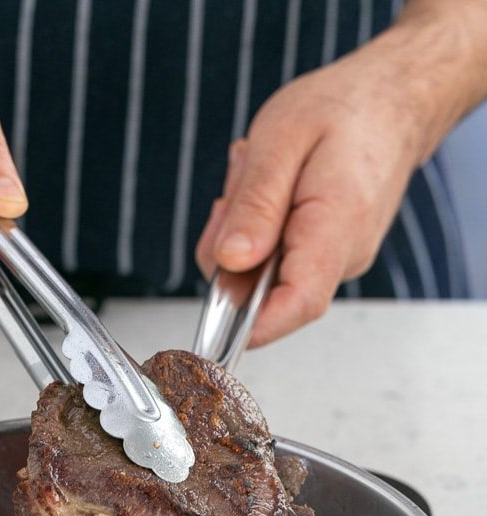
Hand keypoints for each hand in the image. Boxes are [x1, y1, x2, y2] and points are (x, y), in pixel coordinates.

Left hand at [195, 31, 441, 346]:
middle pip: (265, 291)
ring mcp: (336, 260)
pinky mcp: (326, 254)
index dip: (251, 324)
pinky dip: (259, 226)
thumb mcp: (282, 138)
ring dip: (244, 229)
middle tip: (238, 189)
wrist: (395, 97)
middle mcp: (342, 257)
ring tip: (260, 174)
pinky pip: (275, 258)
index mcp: (335, 230)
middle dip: (231, 250)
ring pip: (263, 273)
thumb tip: (230, 262)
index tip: (215, 316)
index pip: (297, 304)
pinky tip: (272, 186)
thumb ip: (255, 204)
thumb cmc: (346, 108)